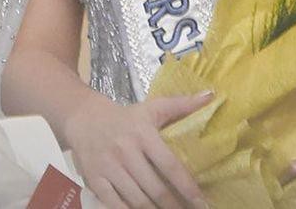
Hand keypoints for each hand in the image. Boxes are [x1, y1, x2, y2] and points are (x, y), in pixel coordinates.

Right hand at [63, 88, 212, 208]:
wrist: (85, 119)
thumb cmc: (126, 117)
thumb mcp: (153, 108)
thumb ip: (182, 105)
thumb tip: (210, 96)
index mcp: (143, 133)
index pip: (169, 164)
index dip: (186, 186)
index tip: (201, 202)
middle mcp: (126, 151)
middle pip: (154, 188)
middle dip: (173, 206)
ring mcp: (109, 168)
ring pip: (136, 200)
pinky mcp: (95, 181)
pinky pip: (115, 206)